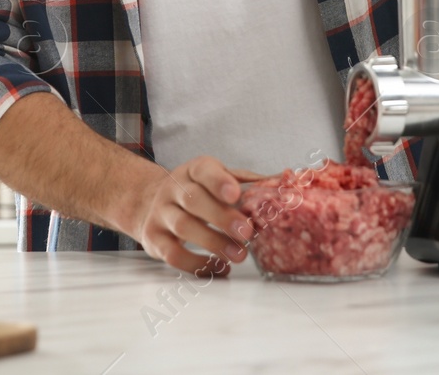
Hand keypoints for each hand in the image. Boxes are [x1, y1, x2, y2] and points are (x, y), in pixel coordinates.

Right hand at [125, 157, 261, 276]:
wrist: (154, 205)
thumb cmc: (200, 194)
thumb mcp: (220, 181)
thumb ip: (249, 184)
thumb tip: (285, 185)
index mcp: (194, 170)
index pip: (204, 170)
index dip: (219, 182)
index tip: (236, 194)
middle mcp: (173, 188)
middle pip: (193, 200)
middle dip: (222, 218)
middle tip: (247, 233)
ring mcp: (160, 213)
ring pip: (183, 227)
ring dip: (214, 243)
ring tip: (239, 256)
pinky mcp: (153, 239)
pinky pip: (173, 254)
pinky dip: (197, 264)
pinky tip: (219, 267)